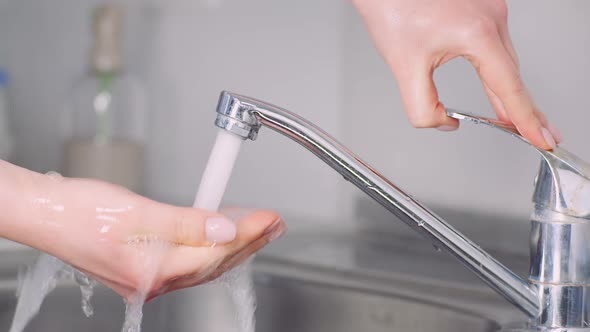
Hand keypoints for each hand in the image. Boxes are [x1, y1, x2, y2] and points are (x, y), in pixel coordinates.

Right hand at [0, 161, 284, 300]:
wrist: (44, 213)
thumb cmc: (79, 211)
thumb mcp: (138, 211)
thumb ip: (186, 223)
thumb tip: (225, 231)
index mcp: (152, 271)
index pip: (216, 253)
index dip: (247, 234)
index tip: (269, 217)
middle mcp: (153, 281)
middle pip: (215, 263)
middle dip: (249, 242)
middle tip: (274, 223)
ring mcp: (148, 277)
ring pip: (203, 263)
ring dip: (233, 244)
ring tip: (258, 226)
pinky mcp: (143, 266)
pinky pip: (188, 260)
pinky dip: (209, 245)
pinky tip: (221, 233)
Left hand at [352, 0, 560, 148]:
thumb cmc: (392, 7)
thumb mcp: (405, 66)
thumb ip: (422, 106)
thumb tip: (443, 122)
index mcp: (477, 34)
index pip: (508, 87)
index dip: (525, 119)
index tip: (541, 138)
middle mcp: (491, 17)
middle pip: (511, 75)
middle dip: (523, 109)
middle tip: (538, 136)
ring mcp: (491, 8)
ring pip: (506, 60)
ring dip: (508, 90)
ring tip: (516, 119)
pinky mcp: (483, 6)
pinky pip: (498, 44)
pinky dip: (498, 68)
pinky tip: (498, 84)